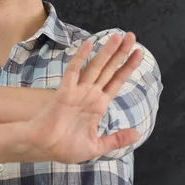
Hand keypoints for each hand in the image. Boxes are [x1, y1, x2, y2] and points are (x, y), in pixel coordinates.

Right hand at [22, 32, 142, 163]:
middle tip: (132, 35)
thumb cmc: (65, 148)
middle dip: (121, 53)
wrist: (44, 148)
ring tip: (118, 36)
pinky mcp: (65, 92)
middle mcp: (90, 94)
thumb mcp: (96, 146)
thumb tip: (137, 133)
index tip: (139, 53)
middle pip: (109, 69)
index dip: (128, 67)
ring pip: (95, 67)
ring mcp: (78, 91)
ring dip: (107, 52)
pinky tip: (89, 44)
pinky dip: (80, 57)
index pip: (116, 81)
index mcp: (98, 105)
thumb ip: (116, 139)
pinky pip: (73, 72)